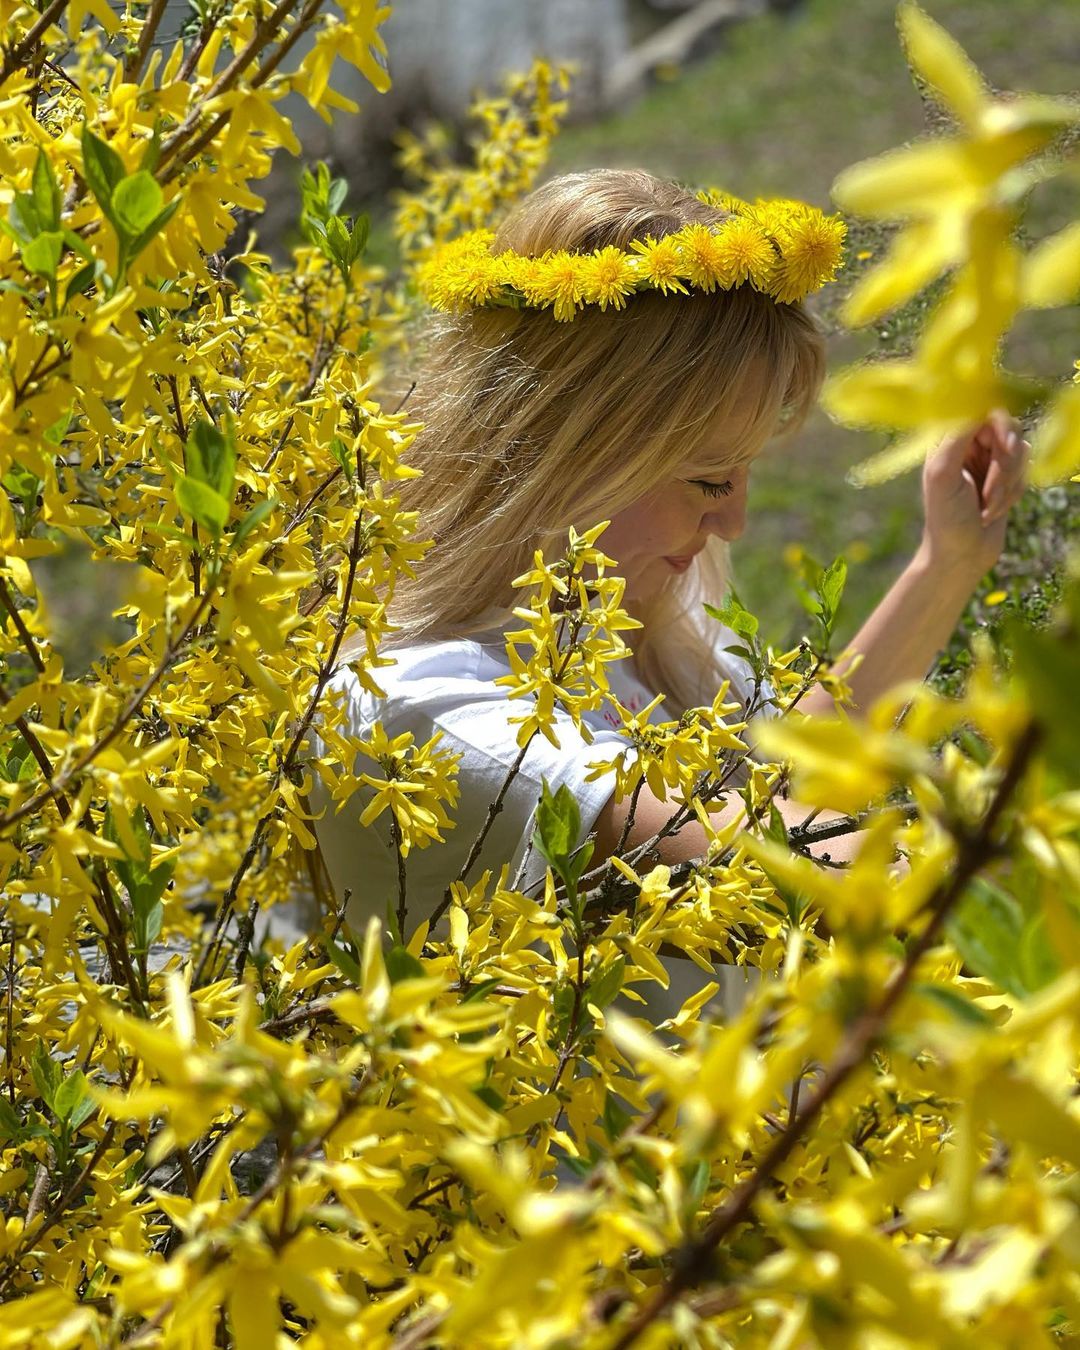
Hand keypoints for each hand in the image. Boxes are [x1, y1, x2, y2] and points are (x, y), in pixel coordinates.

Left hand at [920, 409, 1029, 576]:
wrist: (962, 556)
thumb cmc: (946, 518)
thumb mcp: (943, 474)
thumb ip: (957, 436)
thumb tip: (975, 405)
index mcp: (947, 439)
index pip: (981, 408)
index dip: (998, 424)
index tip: (1003, 445)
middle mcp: (968, 444)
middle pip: (1006, 427)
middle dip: (1002, 464)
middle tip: (989, 491)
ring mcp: (989, 459)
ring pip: (1019, 449)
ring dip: (1006, 483)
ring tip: (986, 508)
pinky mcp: (1006, 476)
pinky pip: (1026, 469)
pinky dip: (1013, 492)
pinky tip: (993, 512)